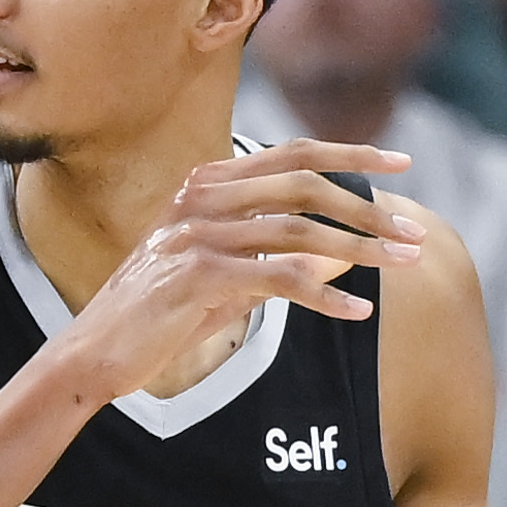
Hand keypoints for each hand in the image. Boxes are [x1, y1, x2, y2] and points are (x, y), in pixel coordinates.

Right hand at [52, 141, 424, 398]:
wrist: (92, 353)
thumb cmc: (159, 314)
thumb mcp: (222, 272)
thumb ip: (269, 252)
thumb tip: (340, 251)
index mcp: (207, 184)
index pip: (292, 153)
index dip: (351, 153)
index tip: (402, 163)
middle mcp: (201, 197)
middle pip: (305, 184)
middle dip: (368, 208)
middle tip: (414, 234)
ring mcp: (197, 234)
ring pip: (299, 230)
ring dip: (360, 249)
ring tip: (403, 267)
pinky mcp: (197, 276)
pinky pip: (279, 278)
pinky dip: (325, 294)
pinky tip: (358, 310)